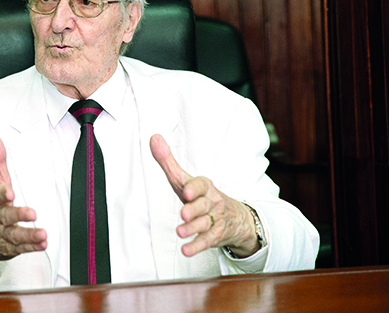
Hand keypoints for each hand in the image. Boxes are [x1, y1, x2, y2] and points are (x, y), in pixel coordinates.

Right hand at [0, 135, 47, 273]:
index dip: (3, 194)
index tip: (10, 193)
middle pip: (6, 216)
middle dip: (19, 215)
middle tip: (32, 213)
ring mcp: (2, 234)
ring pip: (15, 235)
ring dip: (29, 235)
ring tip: (42, 234)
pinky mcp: (10, 248)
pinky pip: (21, 248)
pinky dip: (32, 247)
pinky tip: (43, 243)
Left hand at [149, 134, 258, 257]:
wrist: (234, 217)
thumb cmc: (201, 195)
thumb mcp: (184, 179)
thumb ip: (168, 161)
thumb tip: (153, 138)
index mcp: (204, 187)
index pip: (201, 185)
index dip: (194, 188)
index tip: (187, 192)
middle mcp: (211, 202)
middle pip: (203, 206)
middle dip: (194, 210)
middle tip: (183, 214)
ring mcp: (214, 219)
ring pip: (205, 224)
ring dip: (192, 229)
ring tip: (180, 232)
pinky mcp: (214, 236)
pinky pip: (206, 241)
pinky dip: (196, 246)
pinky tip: (186, 250)